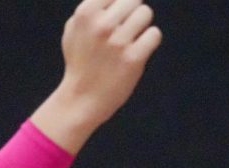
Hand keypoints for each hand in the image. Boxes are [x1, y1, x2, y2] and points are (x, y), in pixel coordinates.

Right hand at [33, 0, 162, 151]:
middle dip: (132, 12)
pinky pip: (154, 34)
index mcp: (86, 13)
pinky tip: (141, 49)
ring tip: (133, 38)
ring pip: (145, 13)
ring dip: (142, 25)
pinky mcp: (133, 58)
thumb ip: (91, 8)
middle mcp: (102, 25)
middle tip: (127, 28)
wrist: (83, 97)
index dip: (119, 3)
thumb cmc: (80, 61)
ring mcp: (118, 42)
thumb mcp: (74, 28)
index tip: (117, 18)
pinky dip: (150, 40)